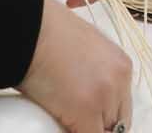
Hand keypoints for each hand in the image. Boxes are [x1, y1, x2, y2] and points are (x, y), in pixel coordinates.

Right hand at [19, 0, 132, 132]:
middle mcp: (120, 80)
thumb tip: (85, 95)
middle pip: (117, 121)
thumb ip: (93, 74)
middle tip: (77, 125)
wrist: (30, 29)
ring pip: (103, 129)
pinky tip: (62, 128)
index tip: (91, 122)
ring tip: (67, 124)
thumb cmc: (46, 35)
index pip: (121, 105)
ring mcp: (105, 95)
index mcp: (121, 66)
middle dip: (99, 127)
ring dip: (86, 129)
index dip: (104, 119)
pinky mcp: (86, 110)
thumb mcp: (82, 51)